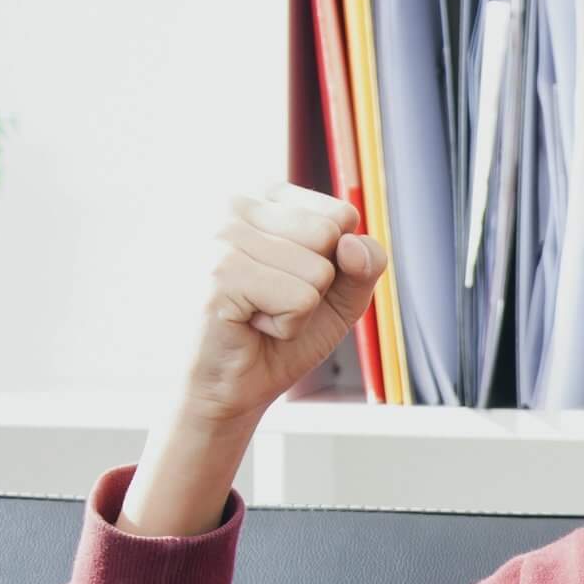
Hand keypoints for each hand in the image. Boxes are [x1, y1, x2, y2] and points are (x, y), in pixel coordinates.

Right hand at [186, 181, 386, 425]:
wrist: (230, 388)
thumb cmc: (278, 336)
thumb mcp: (340, 295)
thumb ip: (364, 263)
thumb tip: (351, 244)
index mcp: (260, 196)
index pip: (342, 214)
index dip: (334, 264)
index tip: (289, 280)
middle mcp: (233, 203)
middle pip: (331, 235)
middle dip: (317, 285)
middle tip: (271, 302)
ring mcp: (221, 236)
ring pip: (319, 270)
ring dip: (300, 309)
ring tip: (258, 314)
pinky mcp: (220, 274)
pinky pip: (301, 299)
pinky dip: (287, 326)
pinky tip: (249, 326)